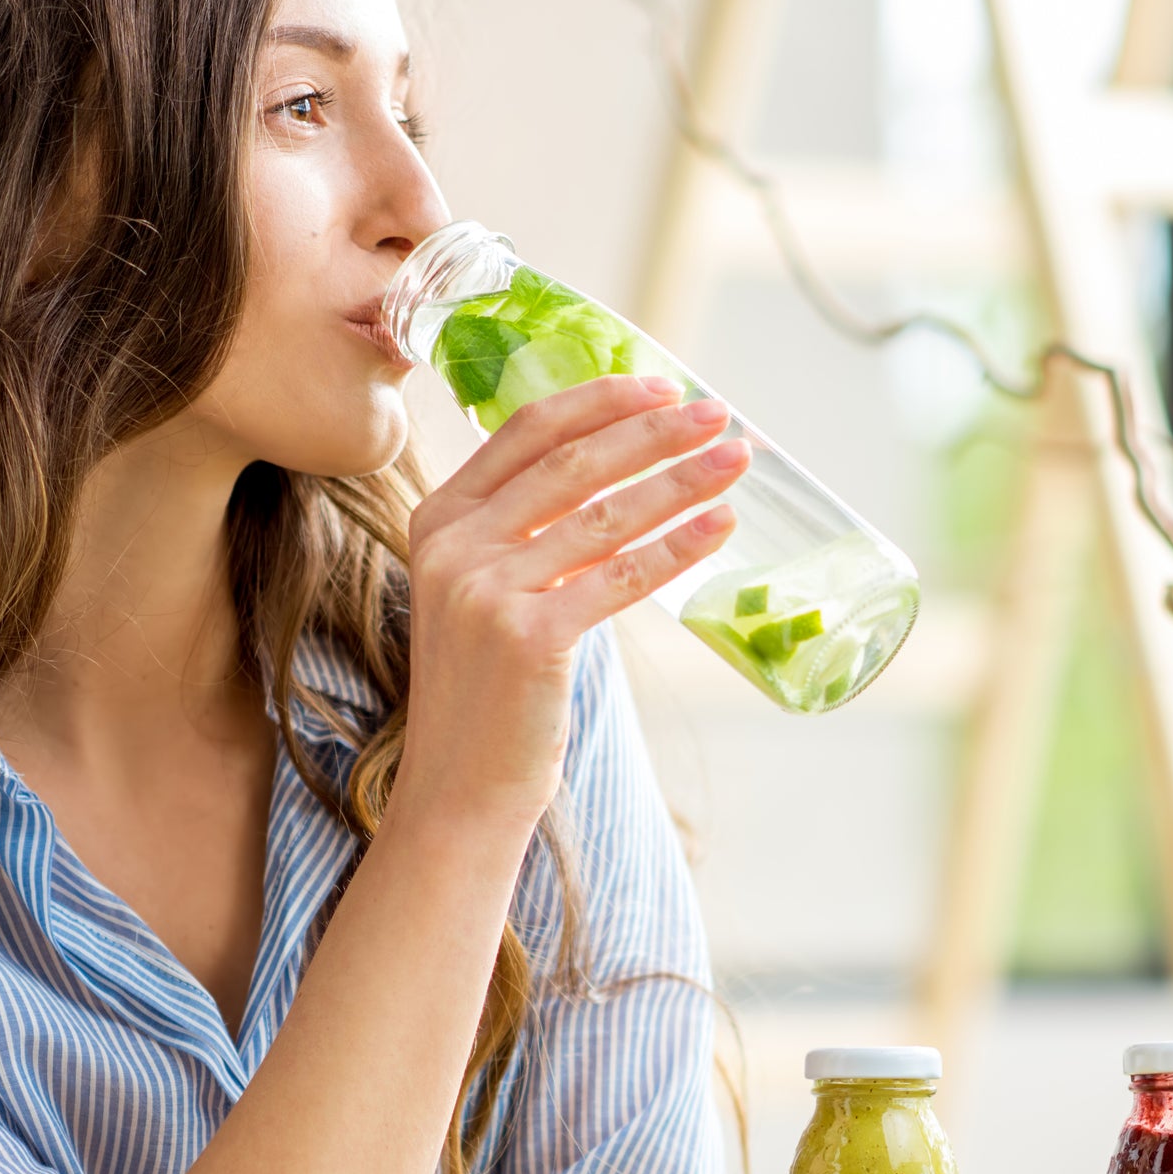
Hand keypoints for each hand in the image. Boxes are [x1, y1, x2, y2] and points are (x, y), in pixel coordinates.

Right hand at [395, 374, 744, 828]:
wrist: (459, 789)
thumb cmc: (490, 692)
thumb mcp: (487, 592)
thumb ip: (528, 532)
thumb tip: (620, 470)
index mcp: (437, 519)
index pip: (525, 431)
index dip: (599, 400)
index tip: (660, 384)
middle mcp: (453, 545)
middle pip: (573, 462)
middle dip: (654, 430)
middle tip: (717, 411)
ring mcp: (485, 590)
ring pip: (605, 514)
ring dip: (681, 479)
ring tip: (735, 459)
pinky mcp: (528, 638)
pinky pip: (621, 575)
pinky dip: (678, 545)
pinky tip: (720, 525)